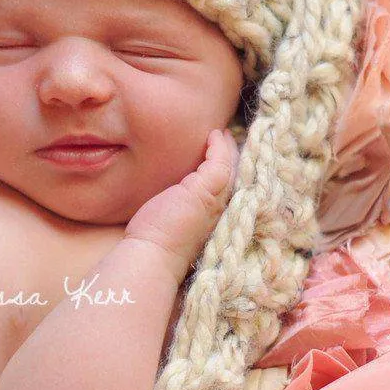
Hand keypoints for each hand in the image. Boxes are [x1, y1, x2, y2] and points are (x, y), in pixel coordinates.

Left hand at [123, 129, 238, 265]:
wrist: (153, 256)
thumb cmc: (158, 241)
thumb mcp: (176, 218)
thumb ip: (183, 204)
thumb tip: (175, 194)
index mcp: (216, 216)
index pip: (229, 187)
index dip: (230, 169)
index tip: (224, 152)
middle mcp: (223, 210)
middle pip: (237, 175)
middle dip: (234, 154)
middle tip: (227, 136)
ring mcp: (217, 201)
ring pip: (232, 166)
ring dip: (228, 146)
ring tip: (221, 133)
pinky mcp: (206, 193)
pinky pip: (220, 161)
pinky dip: (219, 146)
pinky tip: (214, 135)